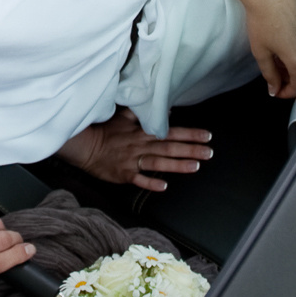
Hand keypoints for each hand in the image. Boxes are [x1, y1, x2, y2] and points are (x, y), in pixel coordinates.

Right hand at [57, 109, 213, 192]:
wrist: (86, 146)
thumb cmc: (106, 131)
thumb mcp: (124, 116)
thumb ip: (143, 113)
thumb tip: (164, 109)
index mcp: (142, 131)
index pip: (170, 131)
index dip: (189, 133)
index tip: (207, 135)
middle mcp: (141, 145)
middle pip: (169, 147)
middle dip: (190, 149)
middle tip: (209, 152)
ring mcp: (132, 160)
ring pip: (158, 162)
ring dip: (177, 164)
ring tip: (195, 166)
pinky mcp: (124, 173)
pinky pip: (139, 179)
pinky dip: (150, 183)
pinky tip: (164, 187)